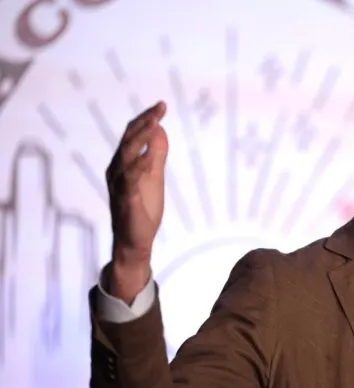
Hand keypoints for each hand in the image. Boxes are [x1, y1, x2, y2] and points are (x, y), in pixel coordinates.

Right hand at [105, 101, 167, 301]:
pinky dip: (139, 168)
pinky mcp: (126, 201)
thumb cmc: (143, 208)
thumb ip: (156, 153)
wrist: (135, 240)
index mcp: (123, 163)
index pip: (132, 135)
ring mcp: (120, 186)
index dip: (146, 119)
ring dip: (141, 138)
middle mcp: (117, 171)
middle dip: (144, 122)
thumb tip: (160, 129)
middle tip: (160, 108)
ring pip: (126, 156)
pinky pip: (130, 182)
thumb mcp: (154, 176)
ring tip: (155, 123)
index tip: (162, 105)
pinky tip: (149, 158)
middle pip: (128, 140)